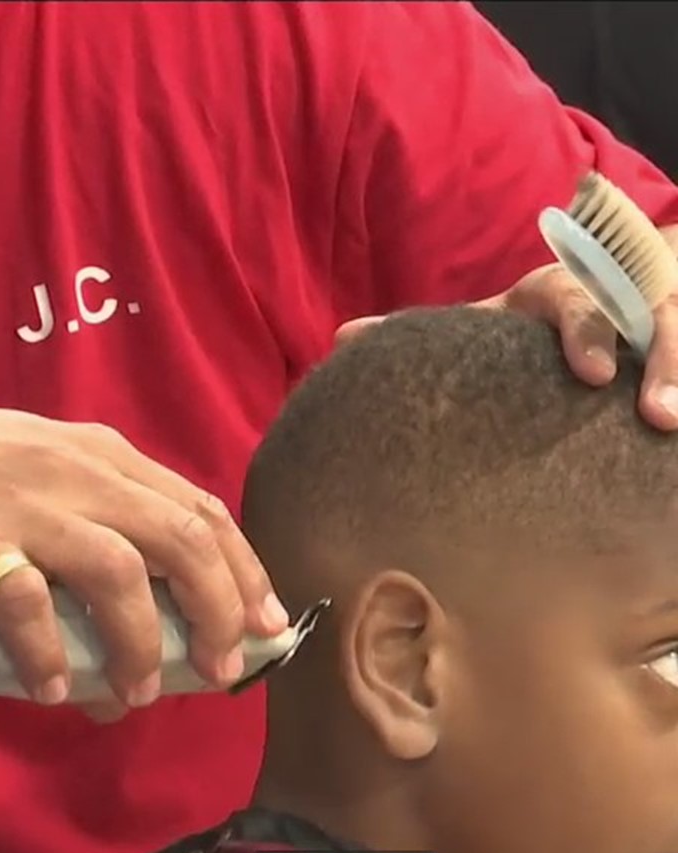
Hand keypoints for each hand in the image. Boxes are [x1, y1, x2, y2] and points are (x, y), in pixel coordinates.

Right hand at [0, 406, 290, 712]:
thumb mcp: (32, 476)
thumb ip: (89, 526)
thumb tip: (147, 620)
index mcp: (96, 454)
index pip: (197, 509)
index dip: (241, 571)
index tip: (264, 626)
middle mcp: (71, 471)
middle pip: (178, 539)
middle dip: (214, 611)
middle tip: (221, 671)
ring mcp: (21, 503)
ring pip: (117, 572)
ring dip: (140, 642)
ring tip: (136, 693)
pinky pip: (25, 605)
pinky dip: (46, 655)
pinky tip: (49, 689)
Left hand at [336, 228, 677, 431]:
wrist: (587, 304)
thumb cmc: (522, 330)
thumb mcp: (484, 323)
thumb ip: (426, 335)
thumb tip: (343, 339)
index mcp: (560, 291)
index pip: (580, 300)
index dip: (590, 331)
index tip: (592, 376)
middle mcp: (620, 300)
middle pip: (656, 315)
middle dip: (664, 360)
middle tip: (658, 415)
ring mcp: (657, 323)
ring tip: (676, 424)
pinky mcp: (672, 353)